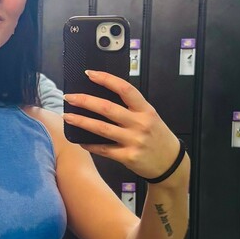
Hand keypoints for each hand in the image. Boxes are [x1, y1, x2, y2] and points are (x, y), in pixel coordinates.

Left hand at [64, 70, 182, 180]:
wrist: (171, 164)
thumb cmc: (158, 138)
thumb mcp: (151, 117)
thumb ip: (132, 108)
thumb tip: (103, 98)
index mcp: (146, 110)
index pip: (125, 89)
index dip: (106, 79)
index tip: (90, 74)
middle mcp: (140, 124)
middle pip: (107, 108)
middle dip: (85, 101)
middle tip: (70, 97)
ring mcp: (134, 141)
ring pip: (102, 129)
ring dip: (82, 121)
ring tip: (68, 116)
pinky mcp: (128, 157)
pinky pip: (104, 149)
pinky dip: (89, 144)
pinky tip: (79, 139)